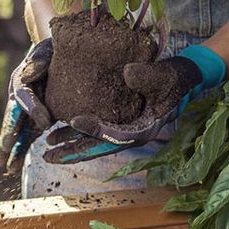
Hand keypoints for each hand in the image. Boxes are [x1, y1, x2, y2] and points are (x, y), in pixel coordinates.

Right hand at [0, 39, 53, 173]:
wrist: (55, 56)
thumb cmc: (52, 51)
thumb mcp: (47, 50)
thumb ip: (39, 61)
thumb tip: (31, 73)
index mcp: (21, 80)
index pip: (25, 96)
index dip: (34, 109)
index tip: (46, 123)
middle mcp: (18, 97)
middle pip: (12, 118)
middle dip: (10, 136)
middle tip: (5, 153)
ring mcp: (23, 110)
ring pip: (15, 131)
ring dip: (11, 150)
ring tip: (7, 167)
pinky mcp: (32, 119)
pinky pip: (25, 136)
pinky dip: (19, 151)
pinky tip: (13, 167)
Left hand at [44, 45, 225, 163]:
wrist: (182, 77)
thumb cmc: (175, 78)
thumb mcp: (166, 76)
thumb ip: (149, 76)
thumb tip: (127, 73)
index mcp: (142, 129)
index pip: (114, 135)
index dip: (94, 131)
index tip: (73, 121)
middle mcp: (129, 134)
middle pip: (96, 147)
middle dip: (71, 152)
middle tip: (46, 155)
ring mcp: (122, 128)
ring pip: (92, 140)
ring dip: (70, 143)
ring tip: (48, 143)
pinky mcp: (118, 120)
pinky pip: (94, 129)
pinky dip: (77, 131)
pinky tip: (60, 127)